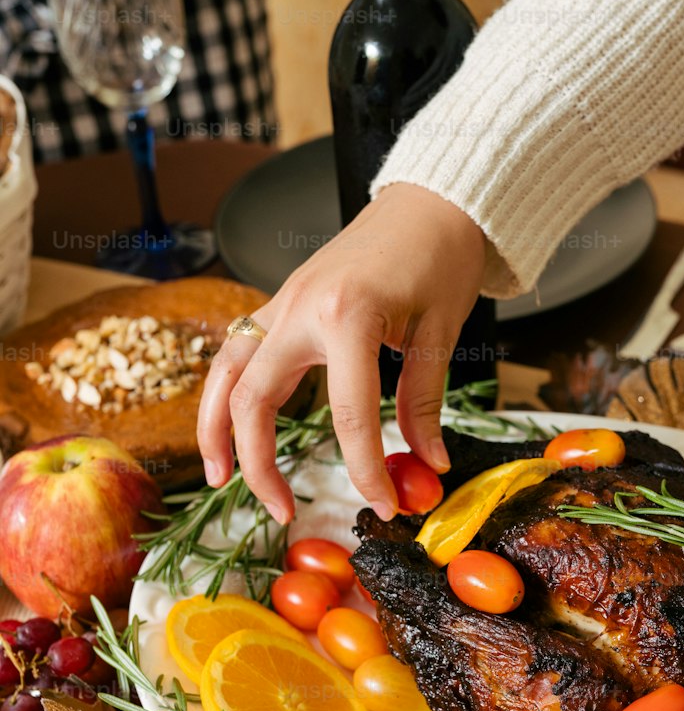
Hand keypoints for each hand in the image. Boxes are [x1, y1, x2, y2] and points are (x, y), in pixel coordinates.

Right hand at [198, 183, 486, 522]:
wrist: (428, 199)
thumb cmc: (440, 256)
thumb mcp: (441, 332)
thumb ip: (425, 402)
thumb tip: (427, 465)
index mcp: (349, 315)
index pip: (349, 415)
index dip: (364, 469)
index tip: (383, 506)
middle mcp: (300, 309)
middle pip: (253, 400)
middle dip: (258, 464)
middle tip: (280, 512)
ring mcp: (281, 303)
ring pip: (225, 374)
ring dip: (215, 429)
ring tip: (220, 478)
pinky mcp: (279, 303)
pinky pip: (237, 354)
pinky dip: (227, 395)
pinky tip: (234, 427)